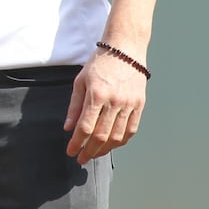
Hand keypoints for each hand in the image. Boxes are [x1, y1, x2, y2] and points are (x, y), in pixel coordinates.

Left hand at [64, 48, 146, 164]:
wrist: (125, 50)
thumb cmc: (99, 63)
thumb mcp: (80, 81)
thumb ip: (74, 106)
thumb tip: (68, 128)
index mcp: (97, 94)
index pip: (85, 127)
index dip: (77, 143)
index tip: (71, 151)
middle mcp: (115, 102)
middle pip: (101, 135)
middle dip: (89, 151)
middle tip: (81, 159)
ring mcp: (129, 104)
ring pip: (117, 136)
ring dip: (104, 149)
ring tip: (94, 154)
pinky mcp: (140, 105)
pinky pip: (131, 130)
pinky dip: (121, 141)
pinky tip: (111, 145)